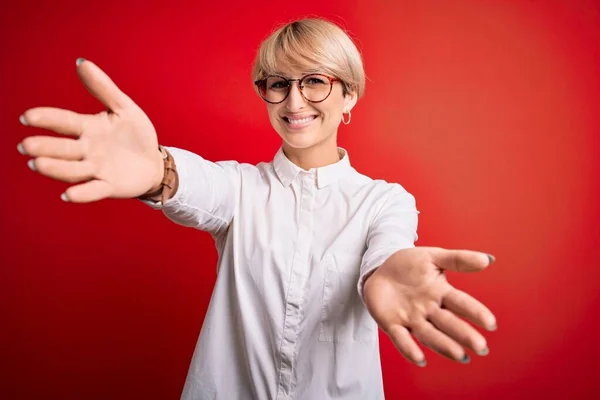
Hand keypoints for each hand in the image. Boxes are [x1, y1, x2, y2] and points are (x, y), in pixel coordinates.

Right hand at [18, 58, 163, 202]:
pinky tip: (68, 195)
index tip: (28, 117)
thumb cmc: (136, 135)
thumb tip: (81, 62)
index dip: (47, 119)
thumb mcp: (124, 108)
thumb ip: (103, 88)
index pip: (64, 122)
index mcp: (88, 128)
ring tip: (37, 164)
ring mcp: (96, 169)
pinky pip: (93, 190)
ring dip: (55, 168)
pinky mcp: (109, 186)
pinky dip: (82, 193)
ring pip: (72, 170)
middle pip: (62, 149)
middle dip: (44, 147)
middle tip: (26, 146)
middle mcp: (87, 150)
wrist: (153, 162)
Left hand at [363, 247, 496, 366]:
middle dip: (464, 335)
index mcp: (441, 293)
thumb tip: (488, 259)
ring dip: (444, 345)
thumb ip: (458, 259)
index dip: (475, 312)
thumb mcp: (432, 257)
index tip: (490, 323)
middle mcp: (429, 310)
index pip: (461, 303)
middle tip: (481, 348)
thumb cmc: (409, 264)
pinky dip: (409, 349)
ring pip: (429, 334)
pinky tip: (419, 359)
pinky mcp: (392, 324)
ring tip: (459, 355)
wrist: (379, 268)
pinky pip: (401, 338)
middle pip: (448, 323)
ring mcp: (411, 318)